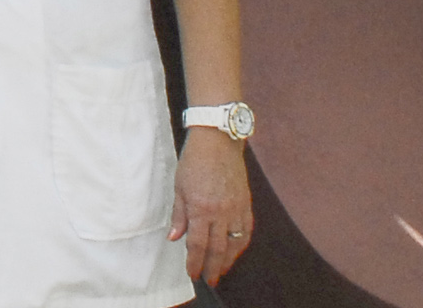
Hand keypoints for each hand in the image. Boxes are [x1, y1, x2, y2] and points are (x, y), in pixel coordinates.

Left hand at [169, 128, 252, 284]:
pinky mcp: (246, 205)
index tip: (193, 274)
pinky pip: (246, 232)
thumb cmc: (194, 162)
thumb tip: (175, 238)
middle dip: (213, 268)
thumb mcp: (179, 186)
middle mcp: (221, 213)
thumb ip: (179, 215)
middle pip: (218, 249)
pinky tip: (235, 251)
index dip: (195, 262)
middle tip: (209, 281)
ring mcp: (236, 210)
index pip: (198, 244)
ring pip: (235, 244)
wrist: (217, 143)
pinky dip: (241, 245)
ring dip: (228, 261)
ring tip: (221, 270)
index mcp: (201, 208)